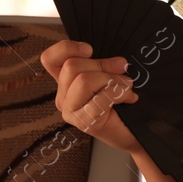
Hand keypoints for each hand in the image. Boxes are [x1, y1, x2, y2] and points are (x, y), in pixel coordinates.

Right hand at [39, 40, 143, 155]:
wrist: (132, 133)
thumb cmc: (121, 104)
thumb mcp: (108, 77)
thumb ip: (103, 65)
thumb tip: (118, 61)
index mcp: (65, 82)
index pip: (49, 59)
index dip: (66, 48)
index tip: (90, 49)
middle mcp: (63, 96)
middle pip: (72, 66)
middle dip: (103, 64)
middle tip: (123, 70)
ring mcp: (70, 111)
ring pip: (84, 80)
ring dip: (112, 80)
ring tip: (126, 87)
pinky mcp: (83, 122)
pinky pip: (99, 99)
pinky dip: (119, 94)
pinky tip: (128, 98)